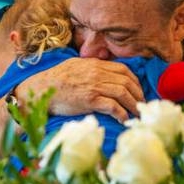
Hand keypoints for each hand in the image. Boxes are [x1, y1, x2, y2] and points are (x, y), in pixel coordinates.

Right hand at [17, 58, 144, 121]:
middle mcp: (98, 73)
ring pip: (123, 93)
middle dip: (138, 94)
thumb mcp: (75, 66)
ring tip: (137, 114)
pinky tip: (124, 119)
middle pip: (127, 81)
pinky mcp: (90, 100)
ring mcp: (95, 86)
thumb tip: (103, 74)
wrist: (41, 89)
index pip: (124, 69)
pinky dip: (122, 113)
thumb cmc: (55, 80)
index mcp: (96, 64)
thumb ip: (91, 68)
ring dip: (133, 105)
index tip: (138, 90)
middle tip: (142, 105)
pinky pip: (113, 106)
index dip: (135, 80)